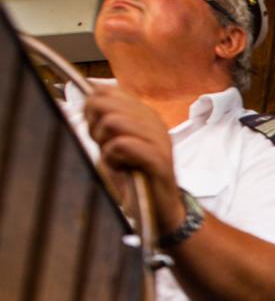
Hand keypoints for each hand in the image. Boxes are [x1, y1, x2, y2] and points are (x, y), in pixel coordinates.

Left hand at [83, 85, 183, 228]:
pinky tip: (122, 168)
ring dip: (105, 144)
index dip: (91, 110)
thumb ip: (103, 119)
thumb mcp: (113, 143)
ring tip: (115, 159)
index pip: (105, 91)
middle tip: (106, 148)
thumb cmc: (133, 176)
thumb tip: (89, 94)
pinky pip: (123, 145)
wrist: (159, 208)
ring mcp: (159, 139)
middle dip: (95, 127)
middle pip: (103, 103)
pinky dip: (114, 158)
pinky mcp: (159, 159)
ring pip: (113, 122)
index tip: (98, 132)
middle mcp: (153, 122)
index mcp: (143, 114)